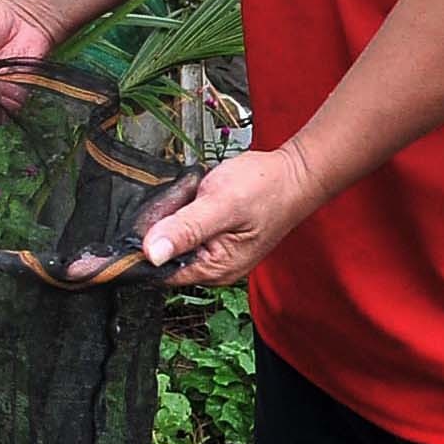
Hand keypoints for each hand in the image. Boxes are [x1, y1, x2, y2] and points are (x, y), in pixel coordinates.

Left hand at [124, 142, 325, 289]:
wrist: (295, 173)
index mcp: (213, 270)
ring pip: (170, 233)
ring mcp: (212, 251)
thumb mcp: (220, 205)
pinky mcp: (213, 235)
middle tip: (191, 196)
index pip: (157, 269)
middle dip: (166, 219)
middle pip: (161, 249)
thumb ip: (185, 229)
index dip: (149, 241)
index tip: (162, 213)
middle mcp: (211, 267)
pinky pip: (184, 223)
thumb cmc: (267, 188)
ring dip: (176, 209)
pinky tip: (203, 193)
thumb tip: (150, 254)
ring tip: (201, 192)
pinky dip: (186, 205)